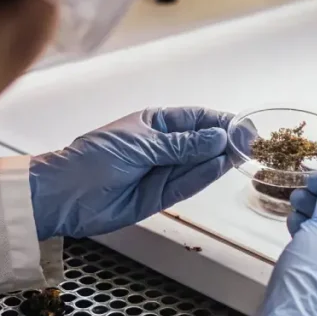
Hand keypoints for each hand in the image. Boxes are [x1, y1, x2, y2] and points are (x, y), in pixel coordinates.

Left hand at [29, 107, 233, 239]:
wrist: (65, 195)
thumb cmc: (92, 159)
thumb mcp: (140, 145)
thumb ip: (181, 144)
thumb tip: (217, 137)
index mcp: (154, 123)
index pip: (196, 119)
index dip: (221, 121)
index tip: (242, 125)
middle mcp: (162, 146)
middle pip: (202, 142)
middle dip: (226, 140)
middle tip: (250, 141)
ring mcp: (162, 171)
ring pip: (199, 164)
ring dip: (220, 158)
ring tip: (242, 152)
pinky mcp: (160, 196)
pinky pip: (188, 184)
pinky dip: (205, 176)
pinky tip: (223, 165)